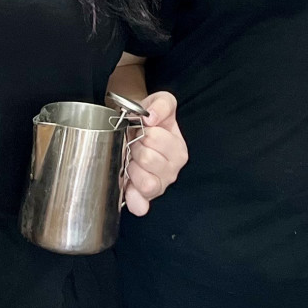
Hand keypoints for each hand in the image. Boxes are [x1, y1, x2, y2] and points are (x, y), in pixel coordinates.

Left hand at [123, 90, 187, 214]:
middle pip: (147, 159)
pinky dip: (134, 199)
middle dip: (135, 147)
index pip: (155, 138)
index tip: (142, 130)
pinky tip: (128, 187)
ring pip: (145, 183)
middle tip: (135, 144)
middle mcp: (172, 171)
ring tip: (132, 160)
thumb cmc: (149, 118)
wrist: (134, 127)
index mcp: (178, 150)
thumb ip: (161, 105)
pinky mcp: (144, 199)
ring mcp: (159, 187)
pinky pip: (140, 205)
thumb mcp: (160, 102)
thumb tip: (151, 118)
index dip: (142, 131)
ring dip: (132, 168)